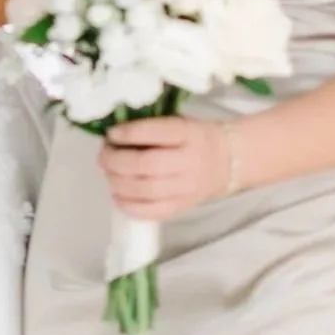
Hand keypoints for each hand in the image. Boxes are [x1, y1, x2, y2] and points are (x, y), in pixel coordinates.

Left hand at [100, 114, 248, 220]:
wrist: (231, 160)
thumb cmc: (197, 137)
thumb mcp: (181, 122)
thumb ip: (152, 126)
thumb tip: (113, 134)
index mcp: (189, 134)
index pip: (157, 133)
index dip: (129, 134)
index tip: (111, 134)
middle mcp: (189, 161)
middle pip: (147, 165)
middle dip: (116, 161)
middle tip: (103, 157)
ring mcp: (187, 188)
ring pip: (146, 190)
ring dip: (118, 183)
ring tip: (109, 175)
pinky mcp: (183, 206)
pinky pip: (153, 212)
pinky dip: (129, 206)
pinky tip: (117, 196)